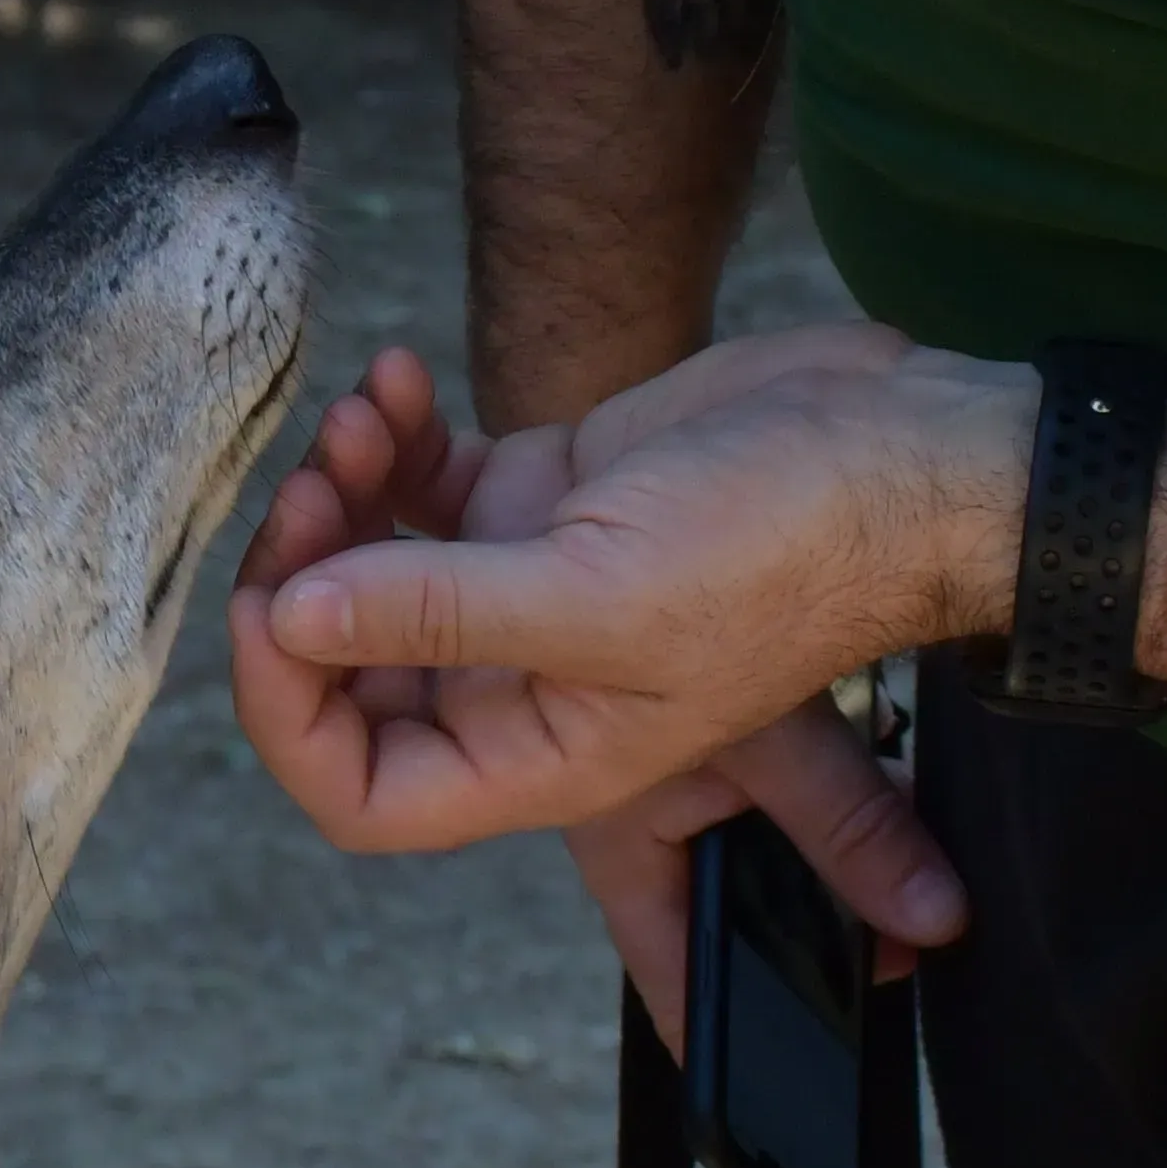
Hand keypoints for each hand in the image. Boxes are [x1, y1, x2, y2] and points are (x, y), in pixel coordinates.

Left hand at [232, 322, 1022, 840]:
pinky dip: (390, 435)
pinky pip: (418, 482)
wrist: (893, 447)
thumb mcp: (603, 596)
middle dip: (302, 574)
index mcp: (535, 751)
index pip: (360, 789)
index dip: (288, 717)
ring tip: (368, 415)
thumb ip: (440, 613)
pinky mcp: (541, 500)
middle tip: (318, 486)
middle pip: (339, 667)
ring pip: (367, 563)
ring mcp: (522, 587)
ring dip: (341, 487)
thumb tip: (290, 622)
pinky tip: (398, 378)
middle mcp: (518, 683)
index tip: (274, 607)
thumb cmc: (783, 546)